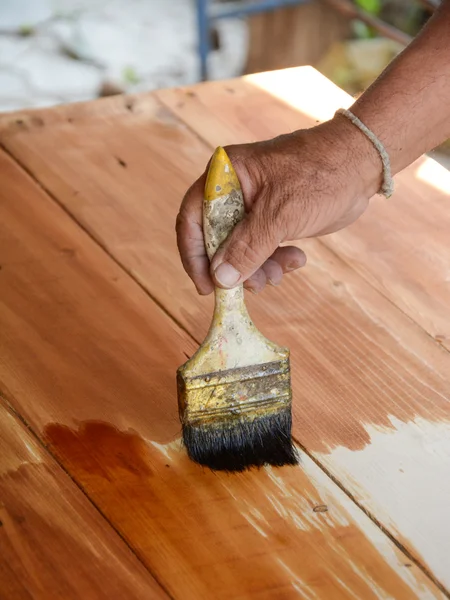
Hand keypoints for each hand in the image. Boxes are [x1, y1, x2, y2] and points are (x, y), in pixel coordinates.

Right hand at [177, 116, 380, 294]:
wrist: (363, 163)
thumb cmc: (320, 175)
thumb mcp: (281, 214)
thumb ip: (248, 248)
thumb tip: (221, 279)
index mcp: (225, 177)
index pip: (192, 220)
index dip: (194, 256)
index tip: (207, 286)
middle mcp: (234, 191)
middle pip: (216, 239)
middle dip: (234, 267)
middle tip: (254, 287)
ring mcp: (254, 206)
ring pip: (241, 249)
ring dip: (258, 268)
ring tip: (280, 274)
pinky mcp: (273, 218)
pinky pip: (262, 248)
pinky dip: (276, 260)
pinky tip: (297, 260)